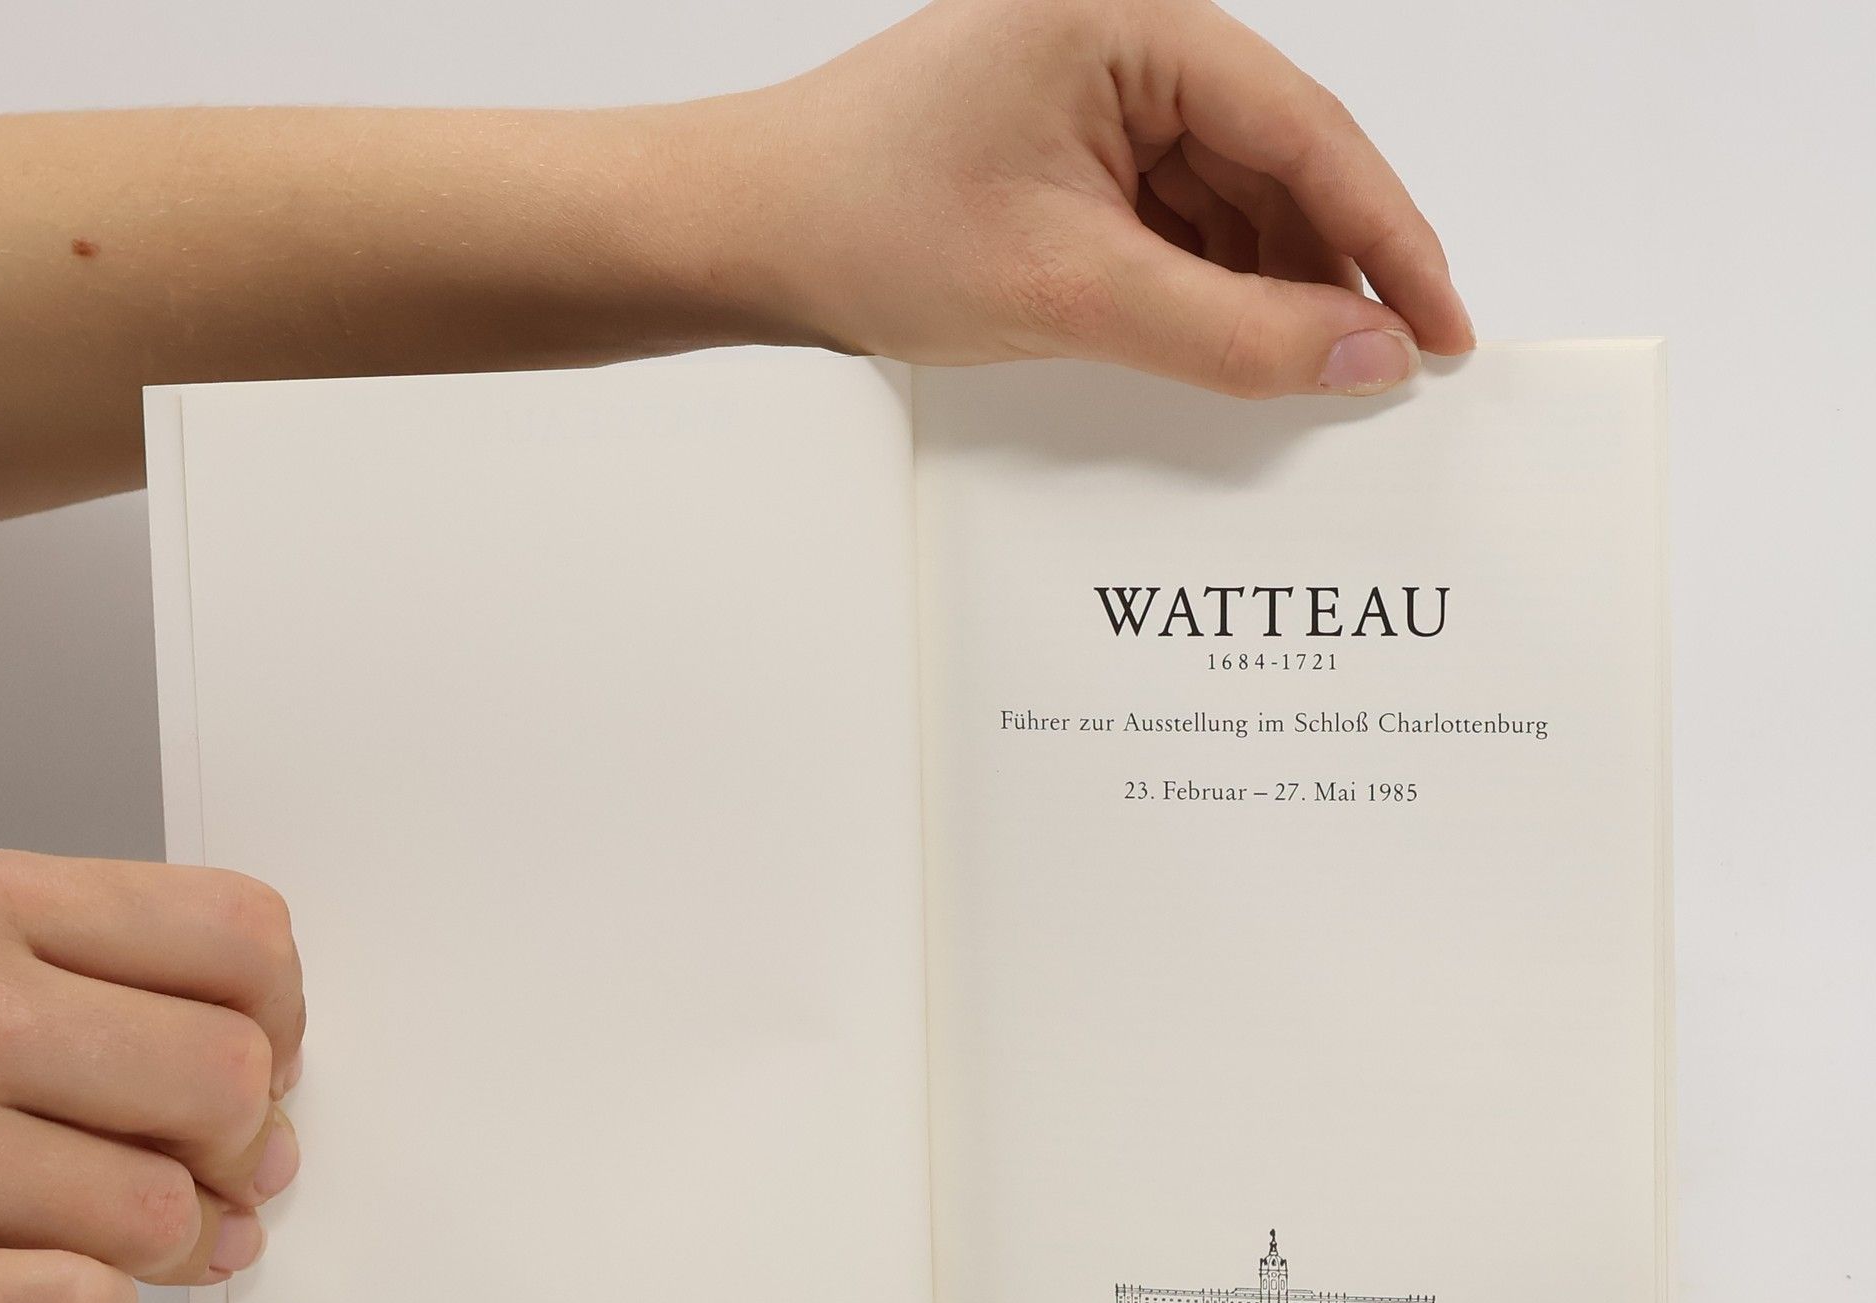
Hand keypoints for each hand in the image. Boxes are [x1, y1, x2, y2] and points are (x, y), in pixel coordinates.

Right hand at [0, 850, 302, 1302]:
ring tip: (147, 1234)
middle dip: (240, 1137)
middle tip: (217, 1162)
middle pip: (226, 1078)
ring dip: (171, 1240)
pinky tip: (52, 1284)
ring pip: (162, 1211)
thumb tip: (256, 1054)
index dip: (277, 1010)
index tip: (261, 1047)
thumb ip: (71, 962)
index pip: (236, 938)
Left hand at [744, 0, 1473, 395]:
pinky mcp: (1070, 159)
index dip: (1390, 238)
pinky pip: (1173, 226)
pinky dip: (1207, 294)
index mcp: (1134, 22)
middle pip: (1277, 167)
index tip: (1446, 329)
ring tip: (1306, 379)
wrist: (744, 234)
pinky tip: (1230, 352)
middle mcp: (1127, 45)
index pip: (1307, 132)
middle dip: (1332, 274)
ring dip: (1270, 293)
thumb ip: (1230, 332)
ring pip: (1230, 206)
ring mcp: (1097, 102)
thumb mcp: (1069, 290)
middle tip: (1387, 374)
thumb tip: (1367, 356)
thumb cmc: (866, 221)